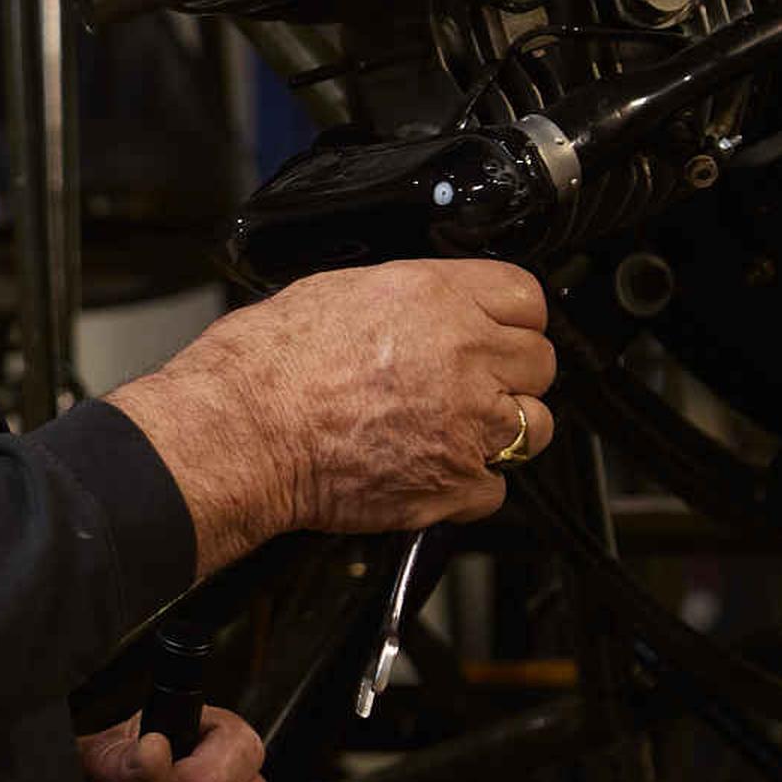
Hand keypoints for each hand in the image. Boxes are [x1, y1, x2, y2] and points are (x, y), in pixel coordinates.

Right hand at [107, 260, 555, 570]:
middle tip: (469, 386)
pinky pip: (494, 488)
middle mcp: (466, 356)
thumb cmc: (265, 366)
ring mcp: (468, 423)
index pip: (526, 298)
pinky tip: (428, 472)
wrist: (242, 432)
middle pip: (539, 362)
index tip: (496, 333)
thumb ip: (405, 303)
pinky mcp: (456, 482)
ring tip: (456, 433)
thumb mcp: (335, 293)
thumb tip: (425, 313)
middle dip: (509, 375)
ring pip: (532, 427)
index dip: (510, 320)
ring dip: (502, 432)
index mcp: (437, 298)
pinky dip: (467, 487)